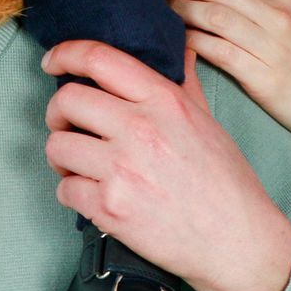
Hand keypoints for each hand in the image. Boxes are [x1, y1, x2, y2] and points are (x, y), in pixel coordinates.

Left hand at [41, 41, 290, 290]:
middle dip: (58, 113)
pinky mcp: (110, 209)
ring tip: (80, 164)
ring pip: (57, 145)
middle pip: (66, 100)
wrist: (237, 242)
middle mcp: (140, 128)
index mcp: (164, 100)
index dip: (66, 53)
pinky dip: (72, 192)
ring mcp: (122, 169)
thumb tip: (179, 48)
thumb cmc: (226, 182)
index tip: (53, 61)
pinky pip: (64, 189)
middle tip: (68, 125)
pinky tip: (92, 194)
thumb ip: (184, 82)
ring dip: (62, 155)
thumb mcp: (207, 120)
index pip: (99, 59)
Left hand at [161, 0, 290, 163]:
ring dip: (175, 15)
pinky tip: (175, 50)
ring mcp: (271, 44)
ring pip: (209, 14)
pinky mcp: (265, 77)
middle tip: (151, 3)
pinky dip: (189, 46)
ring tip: (157, 25)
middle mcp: (274, 12)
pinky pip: (217, 52)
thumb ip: (253, 5)